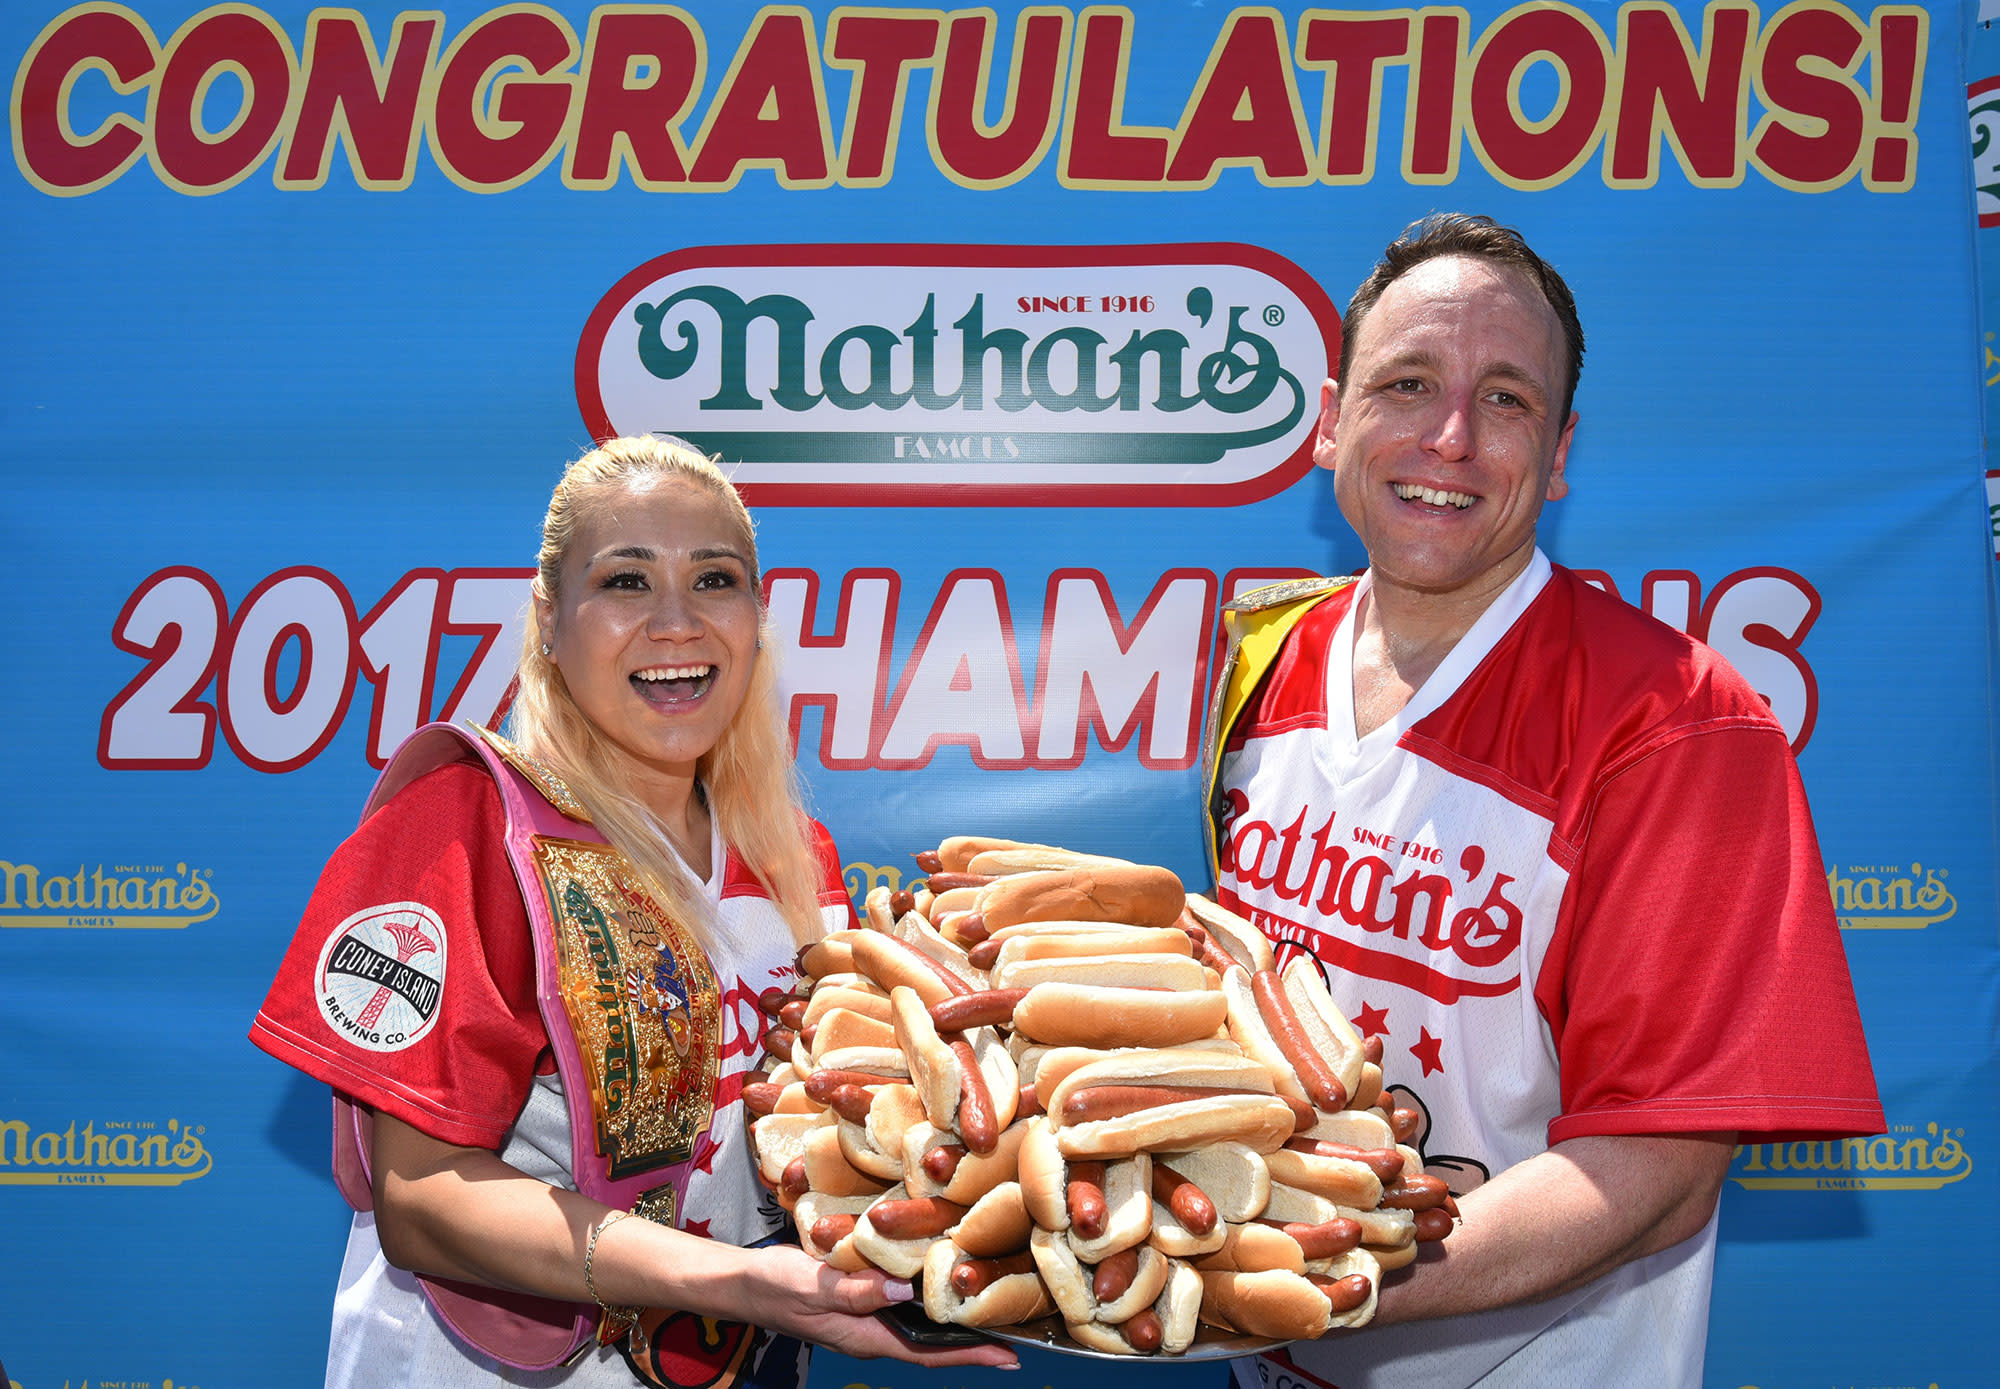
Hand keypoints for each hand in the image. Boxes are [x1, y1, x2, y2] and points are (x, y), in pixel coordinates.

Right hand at [743, 1243, 1018, 1367]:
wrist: (744, 1282)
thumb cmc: (776, 1287)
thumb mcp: (815, 1286)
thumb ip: (859, 1290)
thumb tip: (907, 1289)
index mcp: (868, 1338)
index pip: (930, 1353)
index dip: (971, 1355)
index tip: (1010, 1356)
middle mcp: (875, 1331)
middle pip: (934, 1341)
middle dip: (975, 1337)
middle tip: (1019, 1326)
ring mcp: (868, 1315)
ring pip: (922, 1321)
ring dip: (956, 1315)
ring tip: (995, 1301)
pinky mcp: (862, 1296)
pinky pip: (904, 1300)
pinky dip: (929, 1292)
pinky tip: (945, 1276)